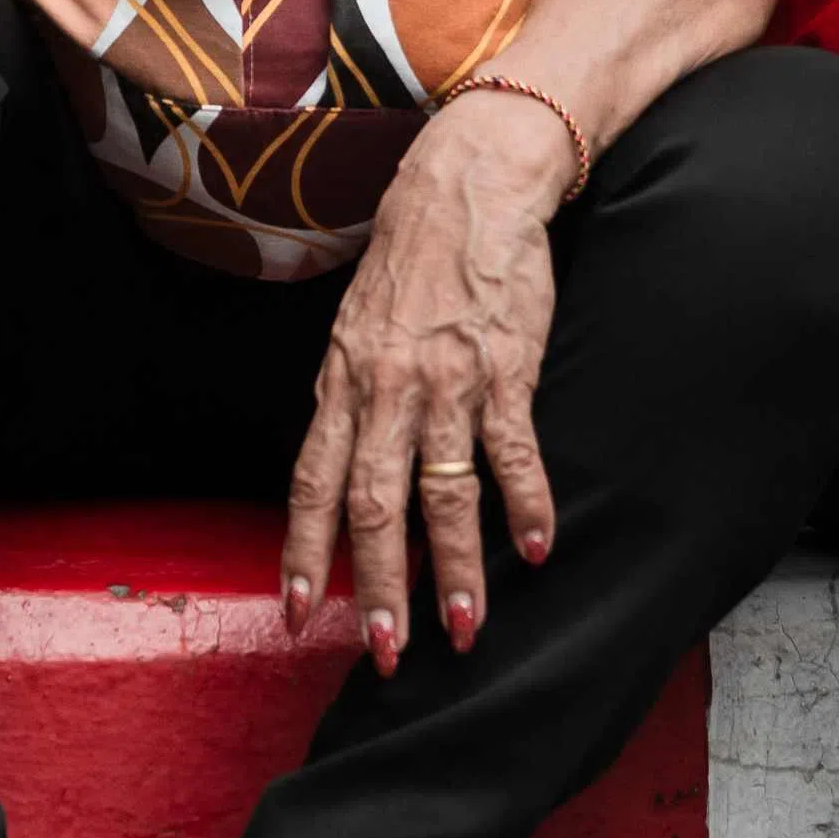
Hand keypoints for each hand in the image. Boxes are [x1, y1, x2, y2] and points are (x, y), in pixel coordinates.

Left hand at [279, 85, 568, 668]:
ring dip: (455, 569)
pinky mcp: (507, 367)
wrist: (468, 184)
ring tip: (467, 628)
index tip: (299, 615)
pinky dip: (527, 503)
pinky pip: (514, 449)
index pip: (312, 484)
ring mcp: (447, 381)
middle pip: (373, 505)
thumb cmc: (412, 263)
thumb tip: (340, 477)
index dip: (305, 553)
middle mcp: (387, 389)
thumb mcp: (357, 331)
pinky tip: (538, 548)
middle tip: (387, 653)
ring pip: (444, 492)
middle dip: (379, 587)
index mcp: (343, 383)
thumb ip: (351, 403)